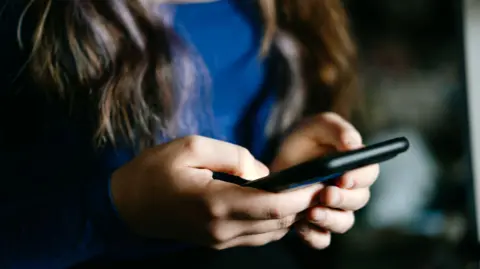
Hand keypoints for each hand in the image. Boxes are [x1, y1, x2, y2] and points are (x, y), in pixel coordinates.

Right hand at [111, 135, 323, 248]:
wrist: (125, 205)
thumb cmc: (154, 171)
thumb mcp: (191, 147)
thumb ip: (233, 156)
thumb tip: (263, 172)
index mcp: (216, 203)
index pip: (273, 206)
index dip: (301, 195)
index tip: (319, 181)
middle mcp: (222, 228)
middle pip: (277, 222)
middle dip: (302, 204)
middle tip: (317, 183)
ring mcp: (219, 239)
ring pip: (270, 232)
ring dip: (289, 214)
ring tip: (301, 193)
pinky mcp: (216, 241)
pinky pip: (256, 236)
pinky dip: (273, 222)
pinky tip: (277, 205)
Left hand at [271, 113, 379, 248]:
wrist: (279, 160)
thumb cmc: (305, 139)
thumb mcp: (318, 126)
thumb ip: (337, 130)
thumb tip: (354, 145)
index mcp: (356, 165)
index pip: (369, 173)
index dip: (360, 177)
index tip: (344, 177)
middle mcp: (350, 191)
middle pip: (358, 200)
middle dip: (343, 199)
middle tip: (326, 194)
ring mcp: (334, 210)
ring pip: (343, 222)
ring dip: (330, 219)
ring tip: (311, 212)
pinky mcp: (315, 225)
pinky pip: (321, 239)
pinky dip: (313, 236)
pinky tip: (300, 227)